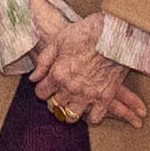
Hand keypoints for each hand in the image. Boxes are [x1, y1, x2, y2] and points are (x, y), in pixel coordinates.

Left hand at [27, 12, 144, 130]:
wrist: (115, 34)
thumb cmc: (86, 33)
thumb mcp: (59, 41)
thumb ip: (44, 61)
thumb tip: (34, 77)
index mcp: (57, 74)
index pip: (41, 93)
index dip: (43, 89)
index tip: (48, 85)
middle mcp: (70, 88)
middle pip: (54, 106)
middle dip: (54, 100)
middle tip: (60, 93)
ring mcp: (88, 95)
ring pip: (71, 116)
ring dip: (69, 111)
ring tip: (73, 103)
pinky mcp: (105, 97)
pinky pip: (95, 117)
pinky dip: (92, 115)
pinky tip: (91, 106)